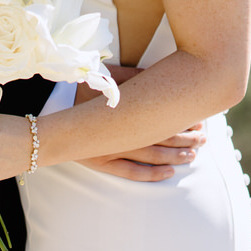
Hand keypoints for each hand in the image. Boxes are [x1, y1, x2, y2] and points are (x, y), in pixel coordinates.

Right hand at [75, 67, 205, 183]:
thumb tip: (160, 80)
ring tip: (193, 156)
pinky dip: (151, 174)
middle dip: (186, 139)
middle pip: (162, 138)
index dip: (184, 121)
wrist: (47, 108)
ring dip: (175, 156)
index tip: (200, 120)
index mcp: (127, 109)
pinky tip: (169, 174)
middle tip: (203, 139)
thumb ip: (135, 78)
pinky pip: (131, 173)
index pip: (164, 118)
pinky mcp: (101, 162)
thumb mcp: (108, 76)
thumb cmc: (78, 87)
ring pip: (152, 157)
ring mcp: (112, 150)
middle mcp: (123, 133)